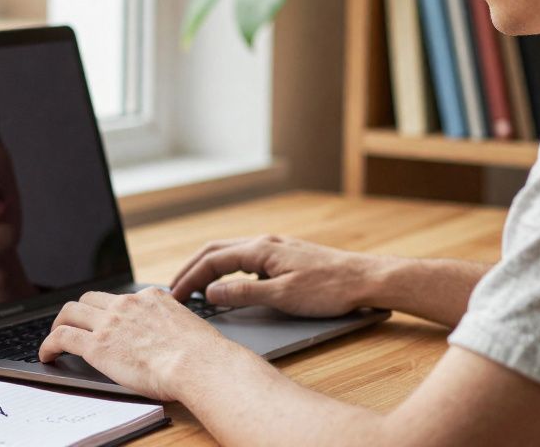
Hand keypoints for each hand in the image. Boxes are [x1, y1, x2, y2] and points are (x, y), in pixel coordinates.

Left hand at [37, 287, 255, 401]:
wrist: (198, 363)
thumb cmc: (202, 354)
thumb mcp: (189, 325)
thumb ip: (173, 323)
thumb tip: (173, 334)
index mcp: (150, 298)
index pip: (120, 297)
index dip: (107, 309)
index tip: (104, 318)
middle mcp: (126, 305)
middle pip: (89, 298)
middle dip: (79, 311)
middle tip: (74, 325)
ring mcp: (109, 323)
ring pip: (70, 312)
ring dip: (59, 323)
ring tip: (55, 338)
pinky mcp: (97, 345)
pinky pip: (62, 337)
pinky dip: (49, 344)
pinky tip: (47, 355)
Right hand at [170, 235, 381, 316]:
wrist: (365, 279)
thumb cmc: (329, 289)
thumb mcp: (282, 296)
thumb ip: (244, 294)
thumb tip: (211, 292)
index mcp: (261, 249)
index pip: (213, 260)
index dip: (190, 278)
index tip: (174, 296)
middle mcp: (265, 243)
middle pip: (216, 250)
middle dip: (192, 268)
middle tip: (174, 290)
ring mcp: (276, 248)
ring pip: (231, 253)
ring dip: (208, 268)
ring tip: (194, 287)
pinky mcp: (285, 257)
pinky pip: (246, 259)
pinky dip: (227, 269)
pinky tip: (229, 284)